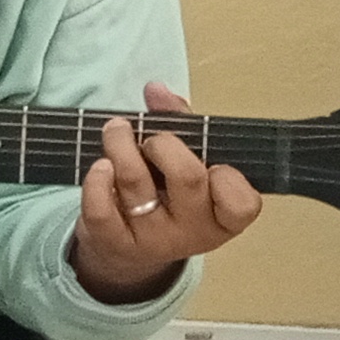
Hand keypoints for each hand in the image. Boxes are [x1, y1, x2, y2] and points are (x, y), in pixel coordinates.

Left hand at [71, 80, 262, 300]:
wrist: (126, 249)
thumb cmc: (166, 195)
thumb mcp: (186, 163)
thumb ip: (180, 124)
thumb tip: (157, 90)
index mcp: (224, 216)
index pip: (243, 203)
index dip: (227, 176)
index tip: (211, 161)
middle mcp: (193, 232)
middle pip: (187, 177)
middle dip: (164, 144)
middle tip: (151, 140)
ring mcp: (153, 241)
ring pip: (136, 182)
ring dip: (121, 145)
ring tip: (116, 131)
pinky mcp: (114, 243)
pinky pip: (101, 209)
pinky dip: (97, 179)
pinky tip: (100, 166)